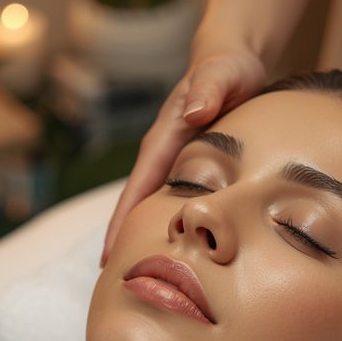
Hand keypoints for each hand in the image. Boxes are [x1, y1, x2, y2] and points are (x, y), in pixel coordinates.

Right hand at [100, 49, 266, 266]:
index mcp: (165, 138)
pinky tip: (169, 245)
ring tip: (131, 272)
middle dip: (121, 238)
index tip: (109, 256)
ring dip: (140, 234)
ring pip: (151, 203)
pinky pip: (171, 199)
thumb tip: (195, 114)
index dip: (122, 223)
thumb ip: (209, 90)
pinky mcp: (188, 164)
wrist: (231, 60)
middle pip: (135, 202)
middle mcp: (162, 152)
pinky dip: (164, 222)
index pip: (137, 188)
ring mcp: (173, 160)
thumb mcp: (222, 74)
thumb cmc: (227, 68)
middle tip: (110, 280)